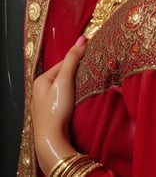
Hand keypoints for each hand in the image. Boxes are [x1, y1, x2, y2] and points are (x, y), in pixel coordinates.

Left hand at [31, 36, 86, 174]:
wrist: (52, 141)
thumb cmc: (56, 110)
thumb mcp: (65, 81)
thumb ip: (73, 59)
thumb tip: (82, 39)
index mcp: (41, 79)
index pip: (63, 62)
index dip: (78, 60)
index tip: (92, 59)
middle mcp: (40, 90)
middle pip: (63, 74)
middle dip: (76, 73)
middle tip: (90, 73)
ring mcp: (45, 103)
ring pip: (64, 87)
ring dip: (75, 85)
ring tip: (86, 87)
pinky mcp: (51, 114)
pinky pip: (63, 98)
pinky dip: (72, 96)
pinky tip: (78, 101)